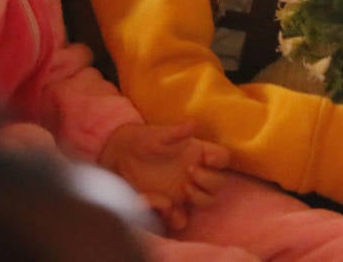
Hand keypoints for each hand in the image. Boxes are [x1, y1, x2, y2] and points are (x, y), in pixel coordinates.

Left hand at [98, 122, 229, 232]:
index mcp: (197, 152)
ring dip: (199, 197)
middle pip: (219, 183)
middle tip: (189, 173)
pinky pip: (181, 218)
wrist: (120, 157)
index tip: (206, 159)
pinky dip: (175, 216)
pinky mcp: (171, 205)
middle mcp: (196, 172)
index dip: (220, 160)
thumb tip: (194, 124)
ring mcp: (185, 190)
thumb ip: (177, 132)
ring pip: (208, 201)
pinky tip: (162, 204)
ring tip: (182, 188)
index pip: (223, 158)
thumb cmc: (143, 140)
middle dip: (209, 180)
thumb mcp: (158, 135)